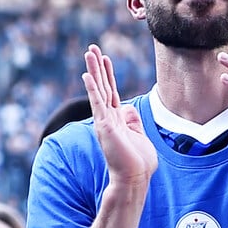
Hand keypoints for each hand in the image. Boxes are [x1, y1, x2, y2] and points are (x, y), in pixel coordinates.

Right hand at [82, 44, 156, 184]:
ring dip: (94, 70)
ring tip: (89, 52)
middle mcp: (108, 118)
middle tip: (92, 48)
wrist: (134, 179)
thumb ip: (133, 120)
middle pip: (103, 86)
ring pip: (99, 90)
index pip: (111, 91)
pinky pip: (98, 103)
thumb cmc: (138, 162)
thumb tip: (128, 108)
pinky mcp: (104, 126)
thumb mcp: (139, 135)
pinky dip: (93, 88)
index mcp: (117, 119)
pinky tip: (87, 75)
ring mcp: (105, 121)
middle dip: (97, 66)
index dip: (108, 74)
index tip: (104, 57)